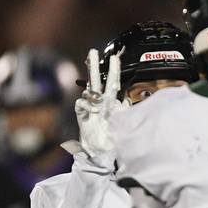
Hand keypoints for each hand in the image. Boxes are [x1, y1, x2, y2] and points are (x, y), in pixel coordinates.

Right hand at [74, 49, 122, 167]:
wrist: (102, 156)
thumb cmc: (115, 142)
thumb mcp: (124, 126)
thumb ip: (124, 113)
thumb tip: (126, 100)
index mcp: (112, 104)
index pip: (113, 84)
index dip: (114, 71)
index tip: (115, 57)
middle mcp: (101, 104)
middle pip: (98, 81)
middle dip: (95, 66)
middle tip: (93, 51)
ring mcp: (91, 109)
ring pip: (88, 90)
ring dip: (91, 88)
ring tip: (97, 96)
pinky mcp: (82, 117)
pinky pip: (81, 103)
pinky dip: (86, 103)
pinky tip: (92, 109)